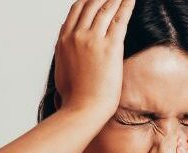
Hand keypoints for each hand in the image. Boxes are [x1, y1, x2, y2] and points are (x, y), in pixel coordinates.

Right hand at [54, 0, 135, 116]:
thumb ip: (62, 51)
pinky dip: (126, 6)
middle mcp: (76, 36)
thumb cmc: (74, 96)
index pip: (76, 10)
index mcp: (63, 40)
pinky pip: (120, 20)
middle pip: (90, 5)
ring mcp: (92, 40)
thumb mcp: (61, 68)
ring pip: (105, 9)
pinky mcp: (110, 47)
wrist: (82, 108)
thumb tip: (63, 41)